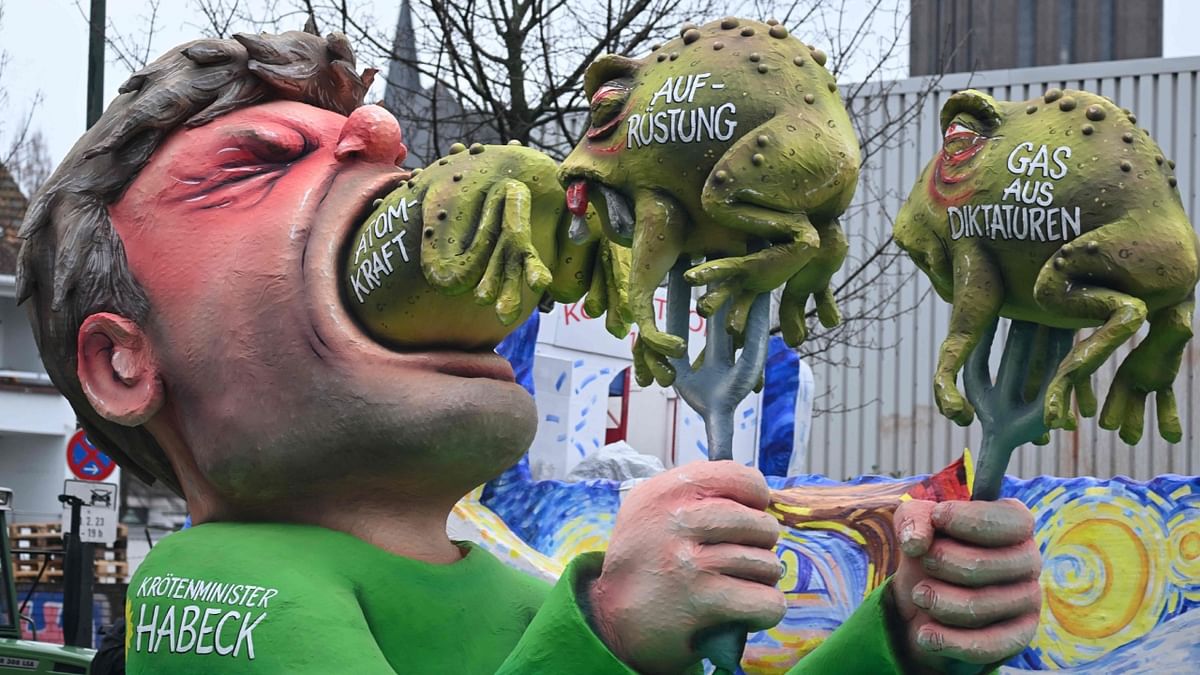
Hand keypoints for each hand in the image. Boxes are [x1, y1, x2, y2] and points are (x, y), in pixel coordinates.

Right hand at [588, 461, 785, 673]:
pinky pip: (765, 601)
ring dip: (762, 581)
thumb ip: (698, 495)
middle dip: (762, 546)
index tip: (748, 516)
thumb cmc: (644, 563)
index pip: (739, 477)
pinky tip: (746, 612)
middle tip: (742, 560)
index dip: (756, 500)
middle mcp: (674, 520)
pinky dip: (765, 610)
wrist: (608, 621)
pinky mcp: (699, 601)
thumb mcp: (653, 510)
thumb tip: (762, 495)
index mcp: (665, 492)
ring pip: (766, 564)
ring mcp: (687, 561)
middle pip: (759, 524)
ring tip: (739, 587)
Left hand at [891, 499, 1041, 673]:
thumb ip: (914, 519)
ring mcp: (1028, 598)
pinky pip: (986, 645)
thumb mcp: (916, 522)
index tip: (937, 517)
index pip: (1009, 520)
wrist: (928, 597)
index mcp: (1014, 523)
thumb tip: (916, 542)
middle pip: (983, 564)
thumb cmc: (930, 547)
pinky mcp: (1019, 635)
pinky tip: (926, 635)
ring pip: (979, 606)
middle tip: (924, 563)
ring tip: (920, 596)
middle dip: (939, 562)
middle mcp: (1029, 559)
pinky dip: (948, 641)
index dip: (969, 519)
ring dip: (937, 601)